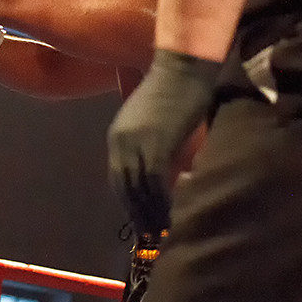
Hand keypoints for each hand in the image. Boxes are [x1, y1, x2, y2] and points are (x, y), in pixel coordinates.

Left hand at [107, 49, 219, 234]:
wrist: (183, 67)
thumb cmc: (175, 89)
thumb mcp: (153, 121)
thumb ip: (150, 145)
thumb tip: (158, 173)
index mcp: (117, 136)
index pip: (118, 178)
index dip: (128, 201)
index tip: (139, 219)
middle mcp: (120, 141)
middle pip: (124, 187)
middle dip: (136, 212)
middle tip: (148, 234)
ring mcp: (136, 143)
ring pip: (139, 188)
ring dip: (149, 212)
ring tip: (161, 232)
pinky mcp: (155, 143)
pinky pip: (155, 181)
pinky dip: (162, 201)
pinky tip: (171, 214)